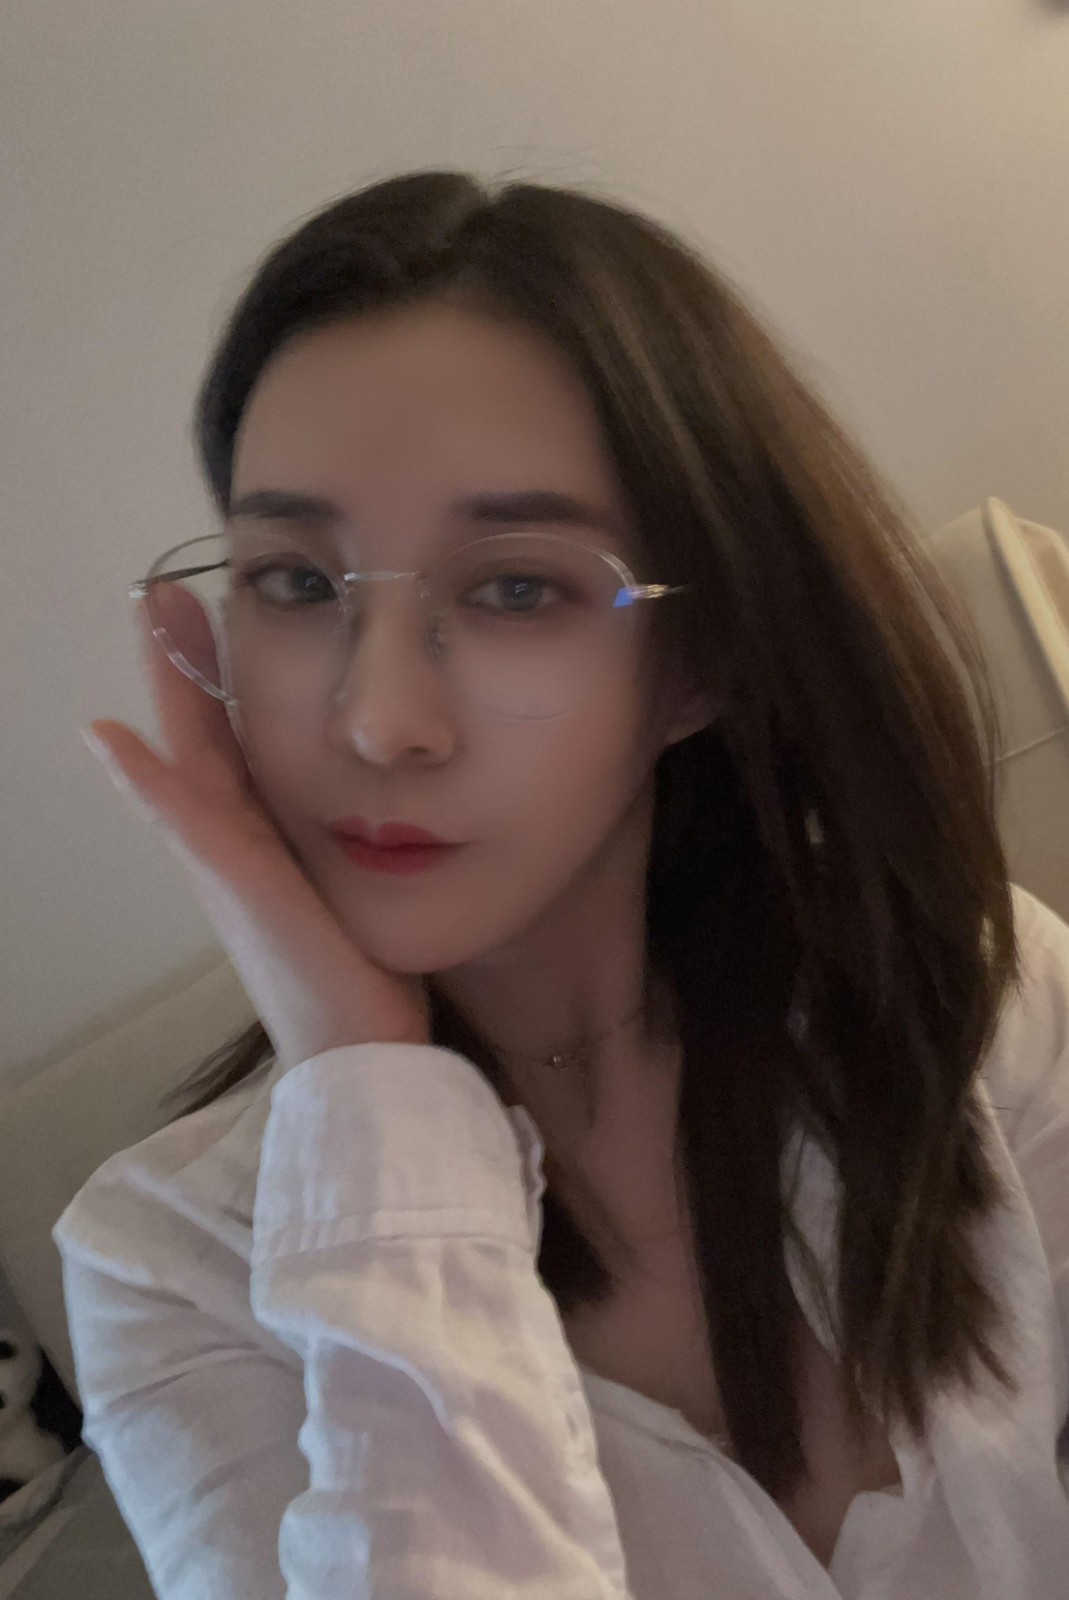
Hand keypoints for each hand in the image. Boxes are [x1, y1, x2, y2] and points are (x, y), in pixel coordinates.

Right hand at [80, 589, 430, 1072]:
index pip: (237, 747)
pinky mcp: (242, 890)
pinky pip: (191, 825)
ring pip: (189, 763)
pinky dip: (151, 783)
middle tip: (162, 590)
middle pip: (201, 740)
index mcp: (268, 843)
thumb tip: (389, 808)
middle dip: (183, 667)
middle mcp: (237, 849)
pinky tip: (117, 738)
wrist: (362, 1057)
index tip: (214, 613)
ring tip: (151, 616)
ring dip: (168, 690)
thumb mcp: (358, 894)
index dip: (219, 685)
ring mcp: (230, 868)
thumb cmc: (362, 979)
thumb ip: (356, 849)